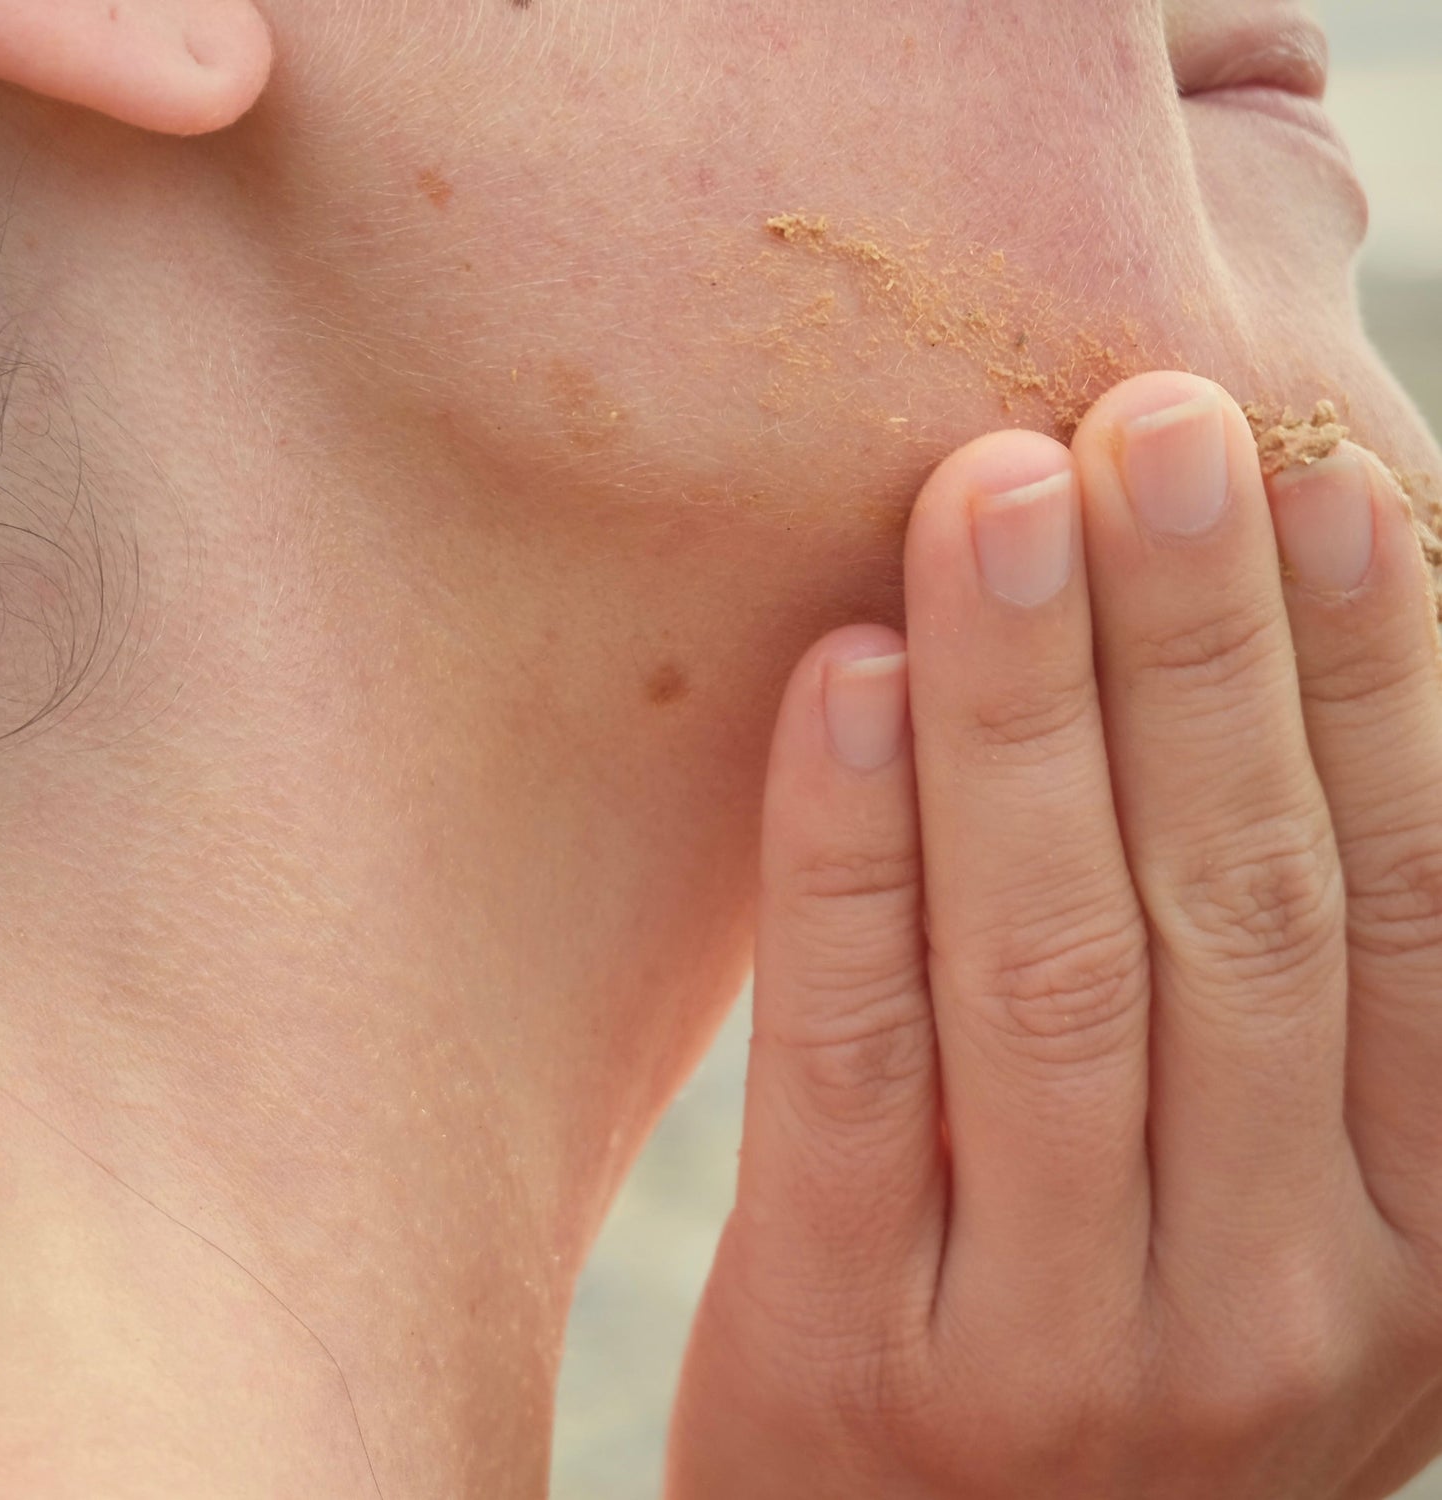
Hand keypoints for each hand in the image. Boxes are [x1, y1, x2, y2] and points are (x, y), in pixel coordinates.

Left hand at [667, 372, 1441, 1498]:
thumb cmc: (1107, 1350)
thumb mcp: (1265, 1210)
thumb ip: (1291, 1006)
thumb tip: (1299, 700)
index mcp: (1420, 1250)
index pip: (1411, 915)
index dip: (1379, 680)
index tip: (1326, 474)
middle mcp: (1276, 1308)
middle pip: (1236, 910)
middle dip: (1199, 646)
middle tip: (1151, 413)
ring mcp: (1064, 1349)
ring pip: (1051, 966)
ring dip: (1027, 706)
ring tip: (995, 492)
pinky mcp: (852, 1359)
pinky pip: (853, 1062)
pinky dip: (849, 856)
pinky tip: (839, 677)